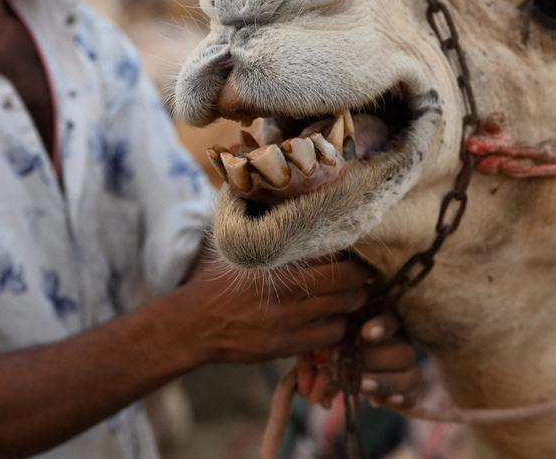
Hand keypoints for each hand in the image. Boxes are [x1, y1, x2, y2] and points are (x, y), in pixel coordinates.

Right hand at [177, 251, 370, 365]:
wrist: (194, 324)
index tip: (356, 253)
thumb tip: (297, 208)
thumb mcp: (242, 251)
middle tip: (361, 275)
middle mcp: (285, 293)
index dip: (352, 257)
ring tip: (348, 298)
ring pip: (344, 313)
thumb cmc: (220, 281)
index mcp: (276, 264)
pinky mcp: (286, 347)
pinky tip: (331, 320)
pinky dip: (337, 329)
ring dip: (351, 306)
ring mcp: (287, 323)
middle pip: (346, 285)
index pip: (332, 259)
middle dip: (359, 280)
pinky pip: (329, 338)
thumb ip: (270, 236)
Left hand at [296, 310, 420, 409]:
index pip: (391, 319)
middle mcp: (401, 340)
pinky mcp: (408, 388)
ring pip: (411, 374)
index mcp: (383, 320)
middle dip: (375, 360)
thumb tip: (313, 371)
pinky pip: (413, 396)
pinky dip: (400, 400)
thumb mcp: (323, 339)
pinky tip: (382, 402)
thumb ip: (318, 348)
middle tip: (348, 366)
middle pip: (403, 351)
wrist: (337, 359)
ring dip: (384, 382)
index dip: (382, 326)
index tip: (365, 333)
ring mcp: (407, 365)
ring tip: (360, 386)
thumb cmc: (329, 341)